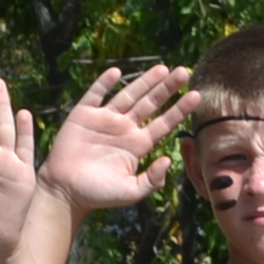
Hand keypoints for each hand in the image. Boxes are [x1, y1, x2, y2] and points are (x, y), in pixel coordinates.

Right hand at [39, 63, 196, 215]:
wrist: (66, 191)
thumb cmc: (99, 194)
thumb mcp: (131, 192)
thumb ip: (152, 179)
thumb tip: (169, 160)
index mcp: (138, 145)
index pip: (164, 123)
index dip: (180, 109)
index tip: (197, 95)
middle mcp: (125, 128)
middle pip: (151, 103)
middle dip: (167, 88)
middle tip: (184, 72)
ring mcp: (105, 120)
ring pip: (129, 95)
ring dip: (145, 81)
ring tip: (162, 68)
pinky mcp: (83, 115)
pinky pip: (96, 94)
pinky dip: (105, 83)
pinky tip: (117, 72)